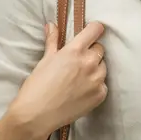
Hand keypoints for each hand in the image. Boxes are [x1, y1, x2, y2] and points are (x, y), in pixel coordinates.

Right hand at [9, 20, 107, 138]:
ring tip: (79, 78)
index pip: (95, 30)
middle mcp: (89, 63)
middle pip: (100, 49)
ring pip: (103, 67)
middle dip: (91, 52)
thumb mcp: (44, 60)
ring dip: (94, 69)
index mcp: (75, 51)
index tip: (92, 32)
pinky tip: (81, 91)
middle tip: (77, 62)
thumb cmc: (37, 86)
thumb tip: (52, 25)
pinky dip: (95, 86)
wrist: (37, 115)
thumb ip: (52, 41)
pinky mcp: (100, 95)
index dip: (94, 29)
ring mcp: (97, 80)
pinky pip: (103, 84)